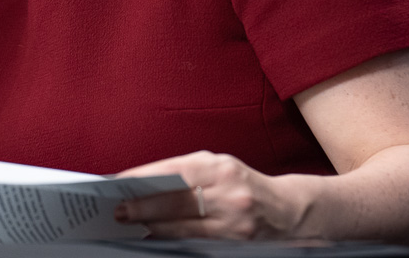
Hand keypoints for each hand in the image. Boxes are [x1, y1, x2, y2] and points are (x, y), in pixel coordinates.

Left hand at [113, 151, 304, 239]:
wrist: (288, 211)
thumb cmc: (245, 186)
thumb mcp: (221, 168)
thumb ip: (188, 172)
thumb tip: (146, 182)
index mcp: (221, 167)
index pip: (177, 170)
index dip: (147, 176)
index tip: (122, 181)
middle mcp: (229, 191)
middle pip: (178, 199)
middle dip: (145, 205)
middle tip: (120, 210)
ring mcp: (234, 218)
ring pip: (185, 224)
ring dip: (154, 225)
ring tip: (133, 223)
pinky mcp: (236, 241)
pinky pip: (196, 240)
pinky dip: (173, 238)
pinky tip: (156, 235)